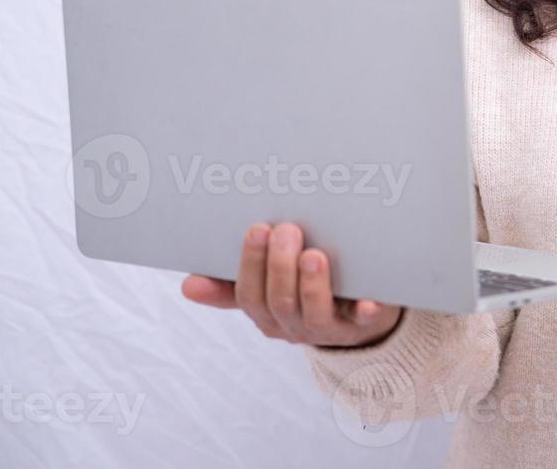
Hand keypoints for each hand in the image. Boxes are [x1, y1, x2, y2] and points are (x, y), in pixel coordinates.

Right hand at [180, 221, 401, 347]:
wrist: (360, 320)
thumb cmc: (305, 293)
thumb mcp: (268, 293)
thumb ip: (231, 288)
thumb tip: (187, 284)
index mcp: (267, 315)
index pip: (249, 295)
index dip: (251, 264)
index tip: (257, 229)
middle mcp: (294, 325)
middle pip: (280, 302)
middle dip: (280, 266)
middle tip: (288, 229)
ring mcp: (329, 327)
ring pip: (314, 312)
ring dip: (312, 285)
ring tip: (315, 254)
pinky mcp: (364, 324)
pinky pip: (364, 320)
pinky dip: (365, 309)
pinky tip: (369, 299)